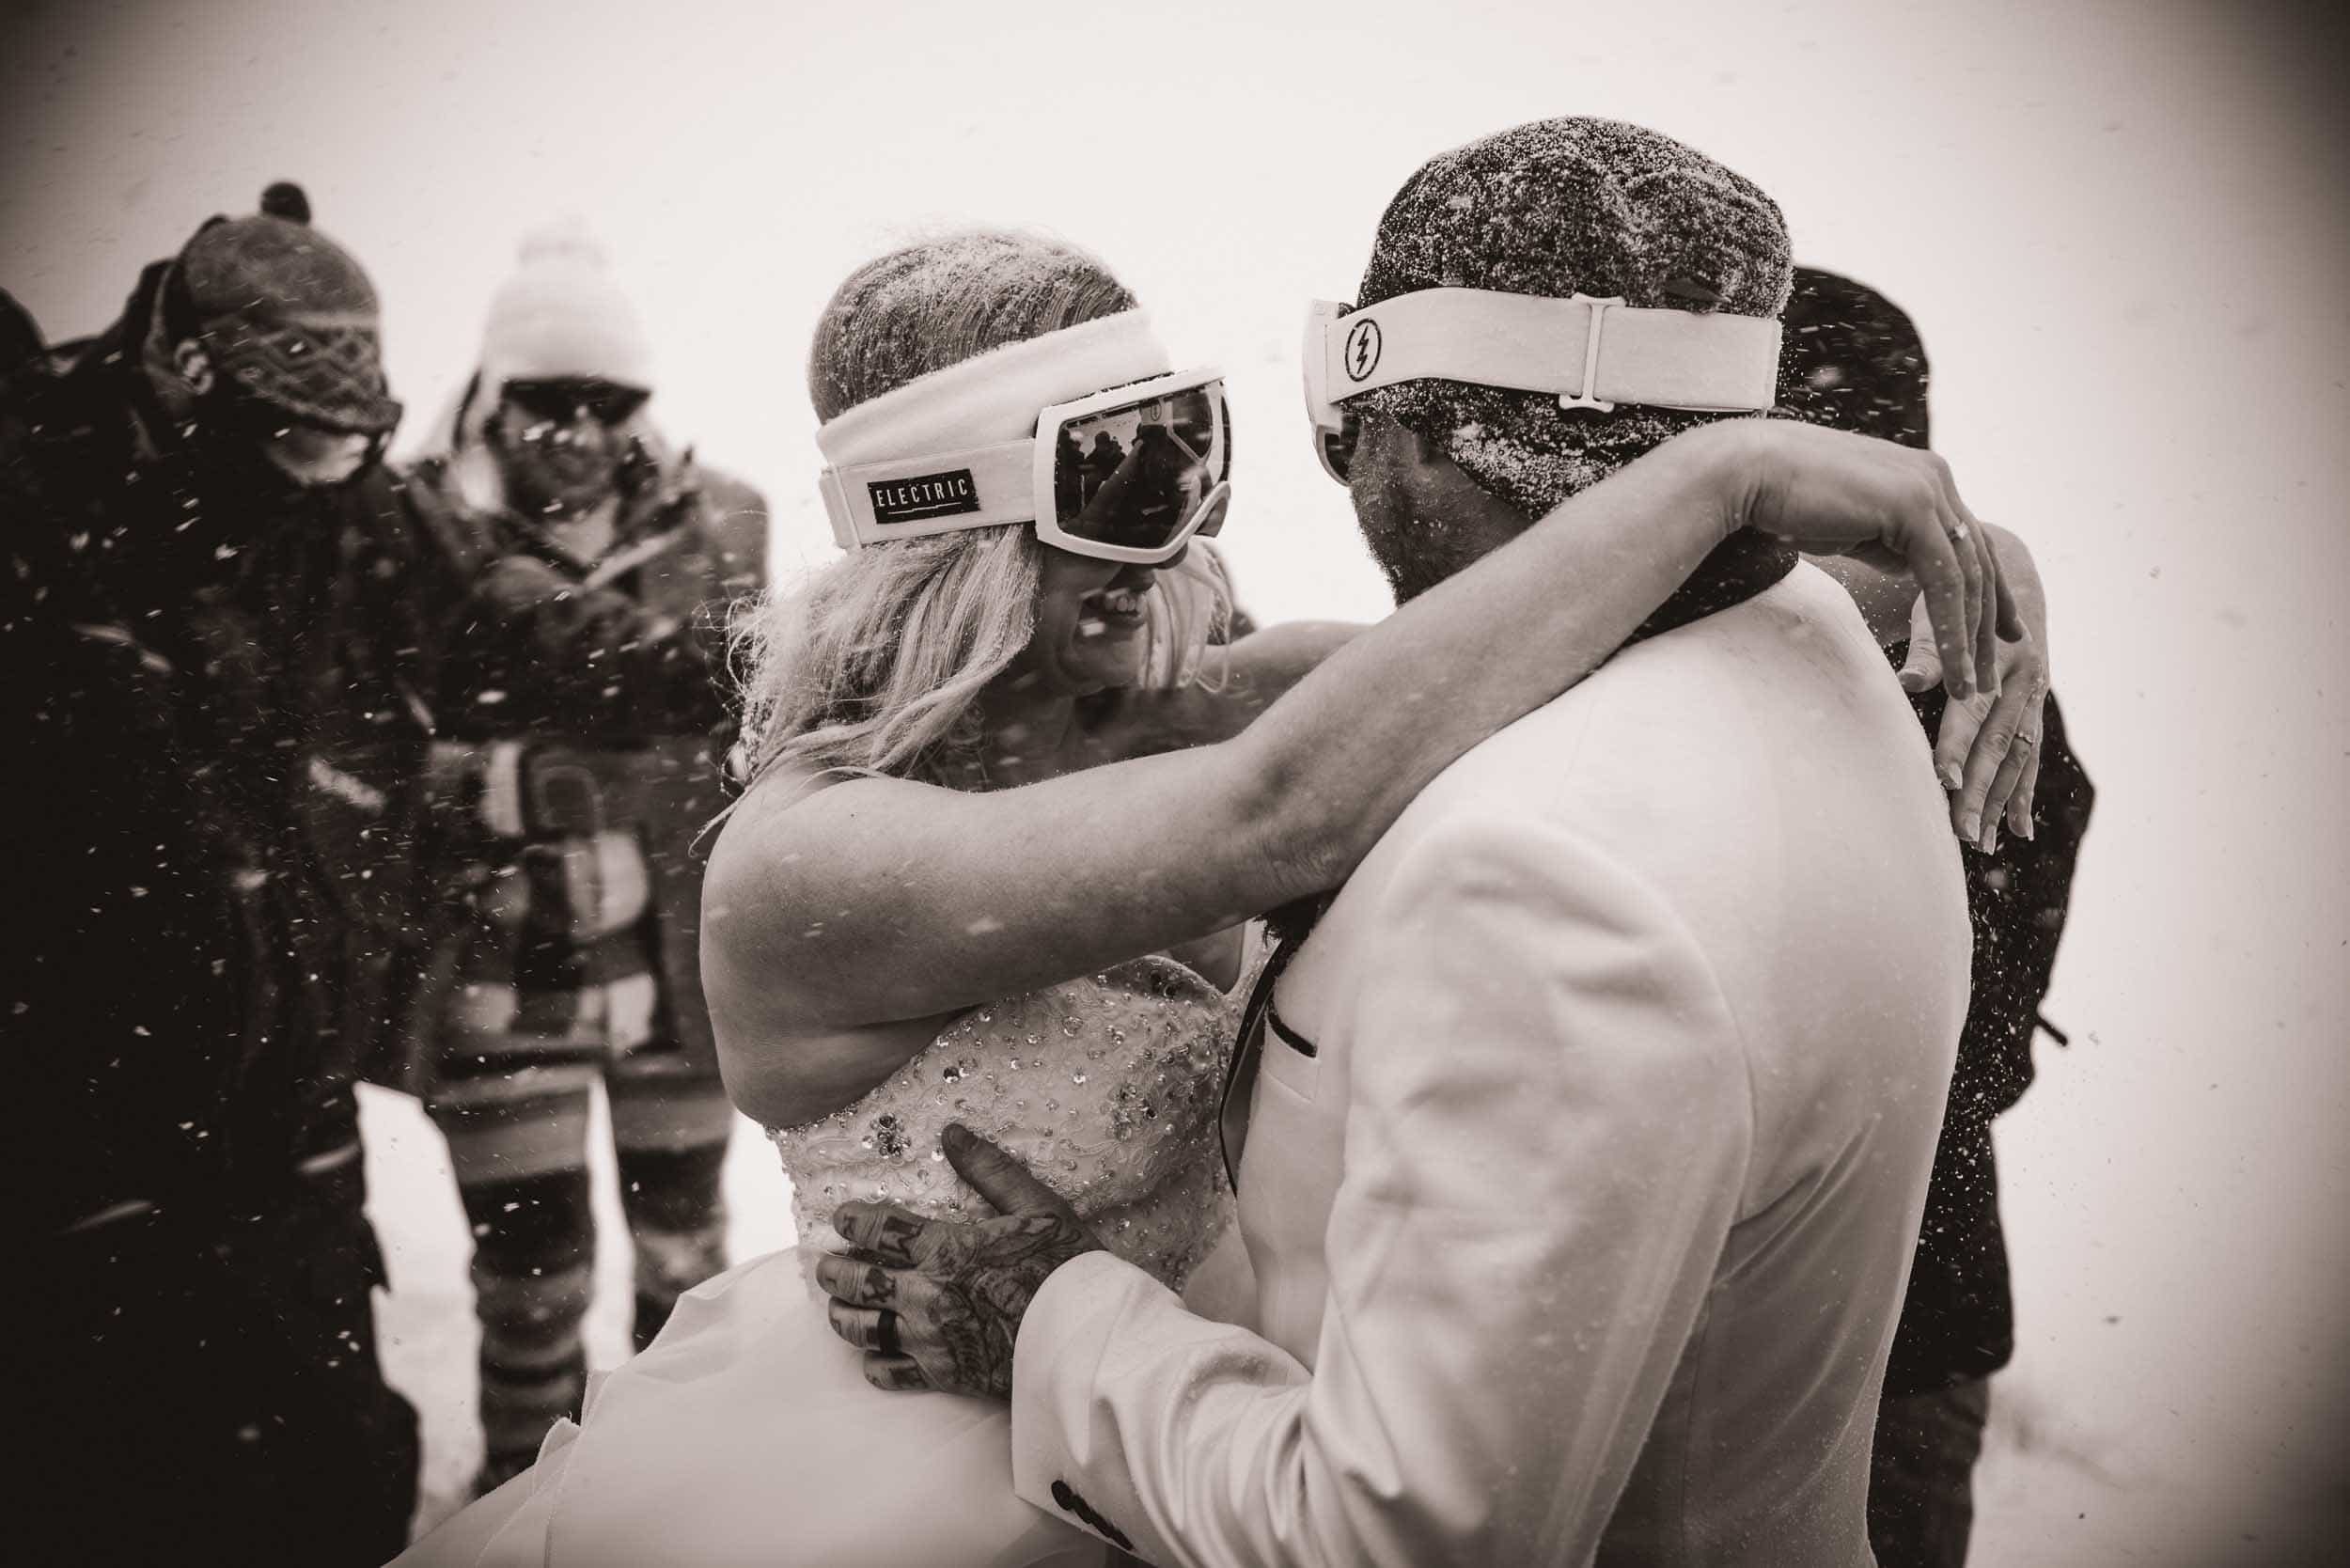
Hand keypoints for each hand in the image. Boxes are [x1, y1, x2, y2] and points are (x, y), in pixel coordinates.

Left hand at [815, 1124, 1102, 1400]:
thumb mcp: (1037, 1205)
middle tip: (824, 1266)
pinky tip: (871, 1358)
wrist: (1085, 1339)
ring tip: (835, 1308)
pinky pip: (891, 1375)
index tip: (840, 1218)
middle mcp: (928, 1293)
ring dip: (843, 1316)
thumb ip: (991, 1170)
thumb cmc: (1067, 1268)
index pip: (882, 1229)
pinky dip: (874, 1365)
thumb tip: (952, 1132)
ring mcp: (931, 1338)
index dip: (854, 1222)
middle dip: (835, 1272)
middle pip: (860, 1282)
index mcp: (948, 1248)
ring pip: (864, 1329)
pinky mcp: (944, 1375)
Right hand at [1707, 420, 2018, 700]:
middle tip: (1989, 676)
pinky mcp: (1913, 507)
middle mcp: (1935, 477)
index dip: (1988, 591)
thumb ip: (1885, 540)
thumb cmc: (1780, 499)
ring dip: (1971, 639)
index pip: (1969, 542)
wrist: (1745, 472)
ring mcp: (1928, 488)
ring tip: (1968, 688)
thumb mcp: (1849, 525)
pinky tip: (1952, 666)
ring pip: (1967, 576)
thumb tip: (1904, 563)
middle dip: (1988, 623)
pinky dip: (1951, 631)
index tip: (1999, 633)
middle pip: (1978, 560)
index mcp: (1922, 476)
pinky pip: (1944, 582)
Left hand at [1899, 524, 2051, 849]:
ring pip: (2019, 758)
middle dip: (1980, 792)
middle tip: (1962, 835)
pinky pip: (2032, 758)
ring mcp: (2035, 697)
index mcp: (1994, 657)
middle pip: (1999, 744)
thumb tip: (1906, 681)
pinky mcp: (2036, 709)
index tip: (1943, 781)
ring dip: (2002, 804)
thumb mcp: (1939, 611)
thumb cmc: (1955, 596)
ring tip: (1984, 844)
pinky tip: (2018, 832)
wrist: (2007, 573)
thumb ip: (1928, 650)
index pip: (1971, 710)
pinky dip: (2024, 794)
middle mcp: (2022, 680)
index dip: (1957, 745)